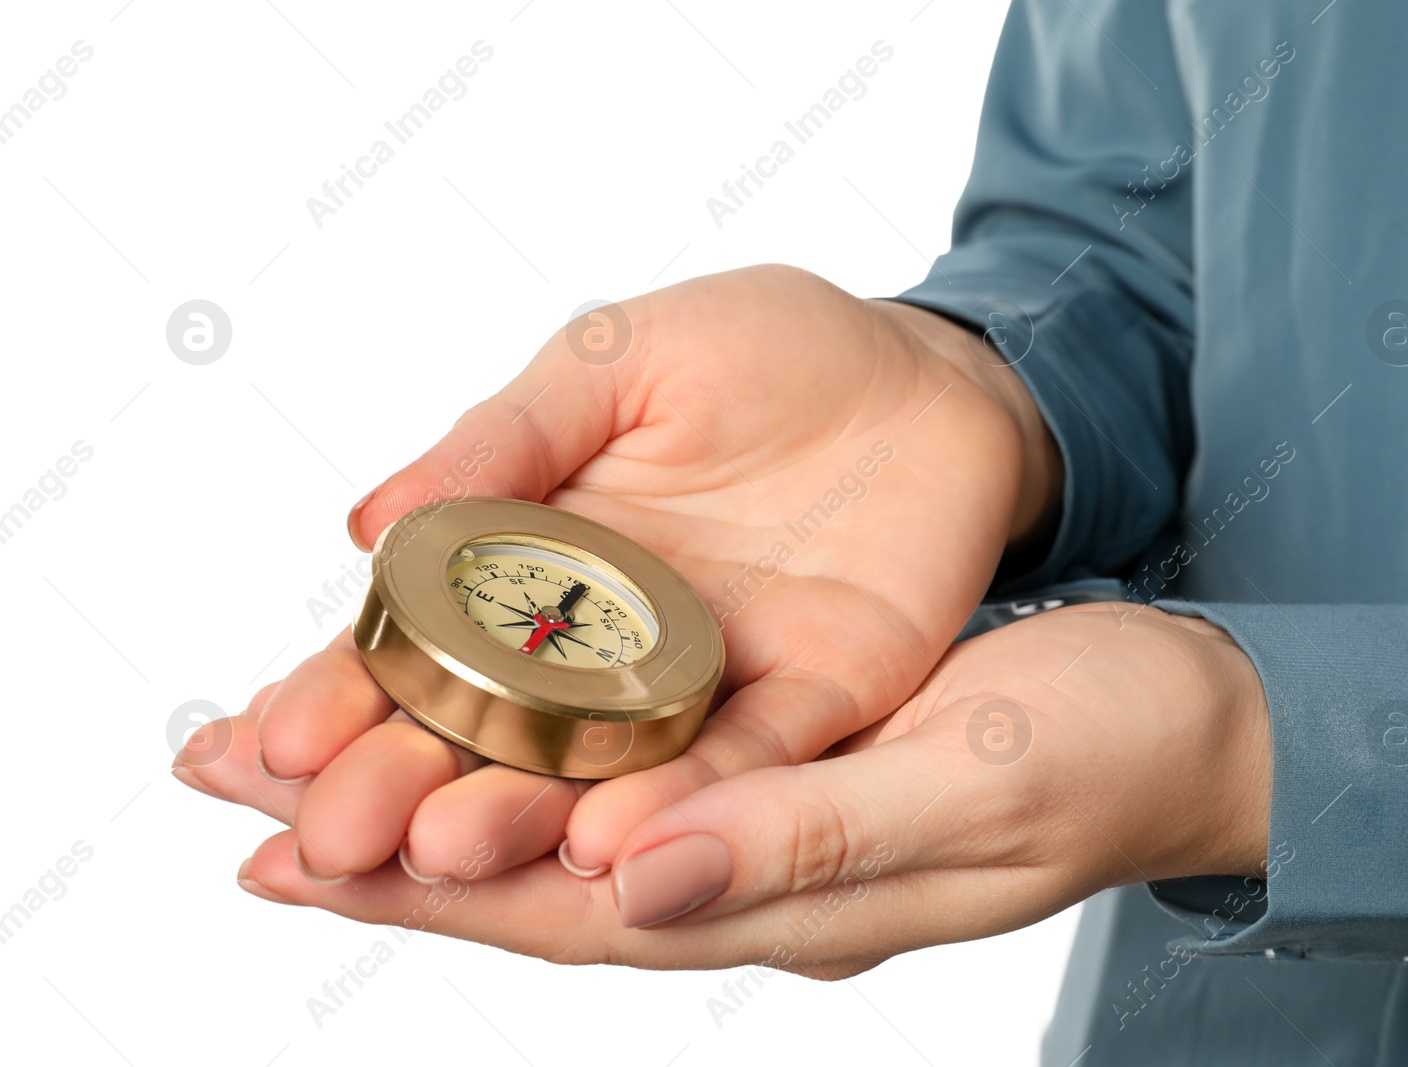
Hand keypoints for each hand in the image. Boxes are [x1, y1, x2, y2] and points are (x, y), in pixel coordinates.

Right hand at [176, 264, 1060, 891]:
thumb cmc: (767, 349)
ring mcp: (712, 681)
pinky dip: (687, 803)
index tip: (270, 745)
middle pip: (495, 734)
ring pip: (606, 772)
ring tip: (442, 852)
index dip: (350, 692)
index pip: (425, 647)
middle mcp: (615, 645)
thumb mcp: (616, 361)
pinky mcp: (816, 701)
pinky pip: (749, 763)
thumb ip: (503, 440)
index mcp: (547, 563)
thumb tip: (366, 523)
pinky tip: (615, 840)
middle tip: (331, 842)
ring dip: (524, 817)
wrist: (929, 373)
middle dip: (409, 785)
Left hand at [222, 603, 1271, 977]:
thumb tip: (632, 881)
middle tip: (237, 783)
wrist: (1193, 722)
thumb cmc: (1103, 748)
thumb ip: (801, 839)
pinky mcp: (787, 773)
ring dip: (444, 792)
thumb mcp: (968, 783)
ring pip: (567, 829)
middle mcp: (756, 880)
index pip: (568, 913)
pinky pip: (629, 779)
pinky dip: (538, 755)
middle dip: (385, 841)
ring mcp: (769, 831)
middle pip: (534, 880)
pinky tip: (488, 718)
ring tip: (320, 747)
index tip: (279, 850)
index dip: (421, 890)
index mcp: (790, 897)